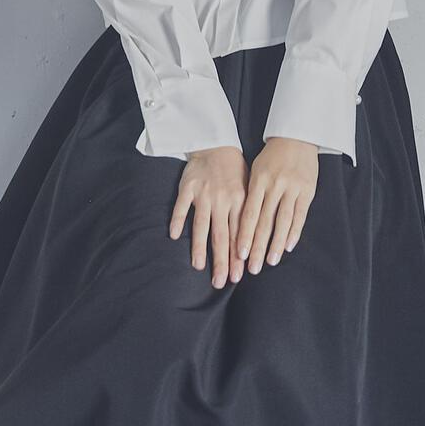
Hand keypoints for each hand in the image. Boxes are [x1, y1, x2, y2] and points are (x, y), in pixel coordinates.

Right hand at [169, 145, 249, 289]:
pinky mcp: (187, 188)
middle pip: (222, 235)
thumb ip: (248, 214)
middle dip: (222, 260)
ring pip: (201, 225)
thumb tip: (251, 243)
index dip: (238, 256)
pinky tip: (173, 235)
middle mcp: (222, 201)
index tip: (238, 276)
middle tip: (220, 281)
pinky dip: (176, 220)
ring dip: (199, 247)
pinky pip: (181, 206)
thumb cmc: (234, 170)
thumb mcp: (249, 189)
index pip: (239, 234)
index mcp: (240, 202)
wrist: (216, 144)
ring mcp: (203, 195)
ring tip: (198, 266)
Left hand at [235, 137, 318, 272]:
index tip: (239, 255)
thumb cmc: (271, 157)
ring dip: (276, 244)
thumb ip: (250, 195)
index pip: (249, 213)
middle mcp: (275, 186)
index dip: (245, 235)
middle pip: (265, 222)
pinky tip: (288, 246)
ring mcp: (292, 188)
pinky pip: (300, 215)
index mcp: (258, 181)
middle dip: (258, 247)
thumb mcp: (255, 171)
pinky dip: (294, 232)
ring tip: (270, 262)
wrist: (297, 137)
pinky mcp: (308, 191)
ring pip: (282, 221)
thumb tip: (240, 224)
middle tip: (252, 268)